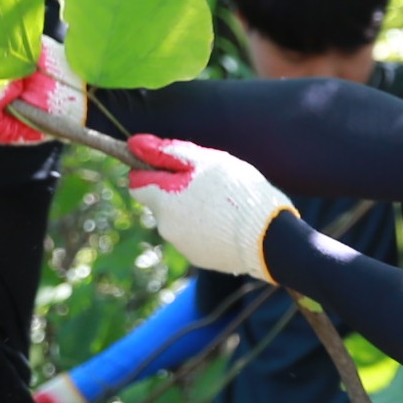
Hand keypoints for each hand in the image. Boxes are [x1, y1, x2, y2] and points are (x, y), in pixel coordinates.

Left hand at [126, 133, 295, 280]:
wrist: (269, 237)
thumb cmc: (238, 191)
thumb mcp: (205, 161)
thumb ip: (167, 152)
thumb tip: (134, 144)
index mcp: (163, 199)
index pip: (137, 182)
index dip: (153, 170)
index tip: (173, 166)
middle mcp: (165, 225)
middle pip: (160, 201)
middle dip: (175, 191)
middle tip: (208, 183)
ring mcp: (181, 244)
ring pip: (177, 218)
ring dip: (191, 209)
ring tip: (223, 204)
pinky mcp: (198, 258)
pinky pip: (193, 236)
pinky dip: (204, 227)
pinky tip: (228, 222)